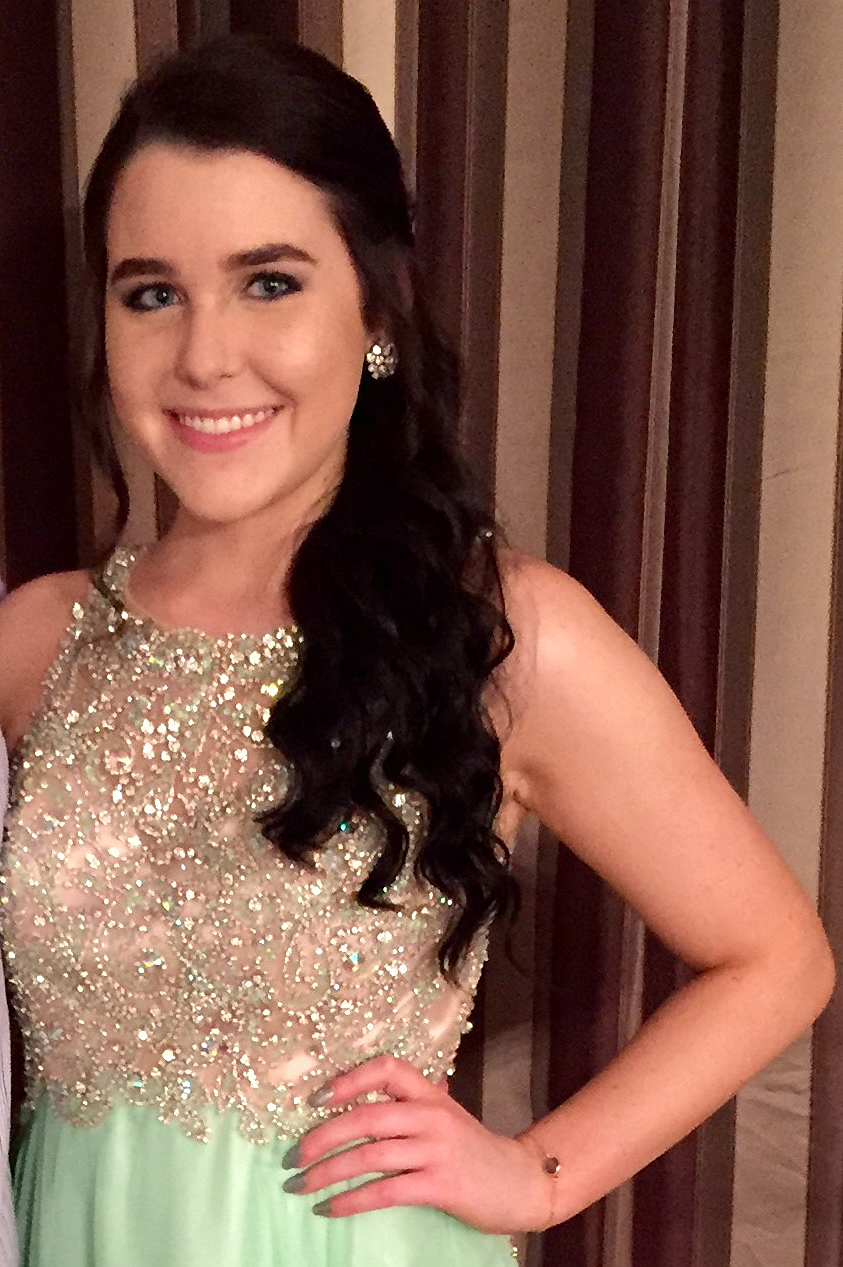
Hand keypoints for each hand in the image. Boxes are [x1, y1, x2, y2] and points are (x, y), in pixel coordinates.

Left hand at [282, 1054, 556, 1231]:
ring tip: (300, 1185)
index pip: (386, 1068)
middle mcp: (431, 1115)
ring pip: (369, 1155)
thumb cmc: (473, 1149)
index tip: (316, 1099)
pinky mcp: (440, 1185)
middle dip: (321, 1137)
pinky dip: (351, 1200)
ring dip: (327, 1172)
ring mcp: (436, 1150)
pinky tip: (330, 1208)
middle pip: (365, 1117)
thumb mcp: (445, 1116)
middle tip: (292, 1156)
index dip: (349, 1079)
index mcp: (430, 1093)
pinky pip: (385, 1190)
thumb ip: (411, 1102)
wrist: (519, 1181)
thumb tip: (359, 1095)